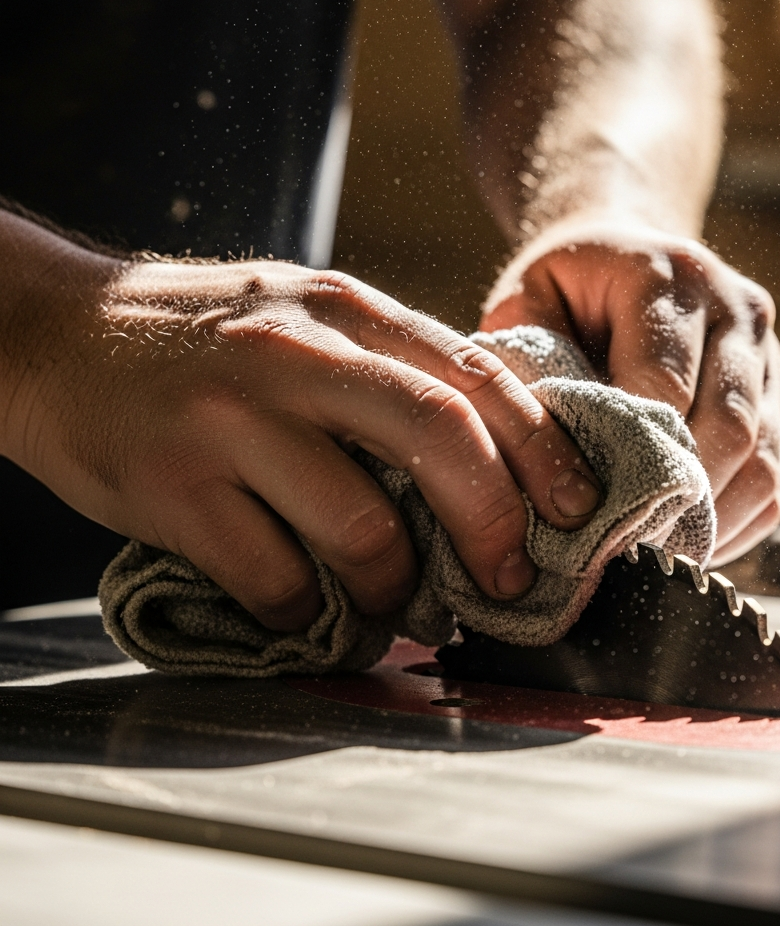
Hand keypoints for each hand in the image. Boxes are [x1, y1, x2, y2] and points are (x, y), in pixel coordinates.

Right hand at [1, 216, 601, 628]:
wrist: (58, 331)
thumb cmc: (202, 337)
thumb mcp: (307, 317)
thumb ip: (390, 369)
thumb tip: (489, 450)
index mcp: (346, 312)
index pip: (474, 375)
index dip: (542, 449)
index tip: (575, 509)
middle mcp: (298, 356)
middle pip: (441, 439)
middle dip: (494, 524)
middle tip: (507, 579)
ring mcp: (234, 419)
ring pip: (363, 528)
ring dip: (395, 590)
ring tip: (394, 606)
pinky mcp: (175, 486)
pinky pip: (275, 578)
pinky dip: (310, 613)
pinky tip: (311, 612)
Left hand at [481, 220, 779, 566]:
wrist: (625, 245)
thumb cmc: (569, 284)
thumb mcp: (526, 300)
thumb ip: (524, 362)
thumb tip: (529, 452)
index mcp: (668, 277)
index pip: (664, 386)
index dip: (631, 457)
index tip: (591, 513)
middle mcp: (734, 309)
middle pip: (727, 427)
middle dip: (676, 499)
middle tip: (624, 548)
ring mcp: (767, 352)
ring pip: (762, 456)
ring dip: (712, 516)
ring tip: (655, 553)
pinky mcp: (778, 391)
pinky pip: (774, 473)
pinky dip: (735, 517)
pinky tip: (687, 537)